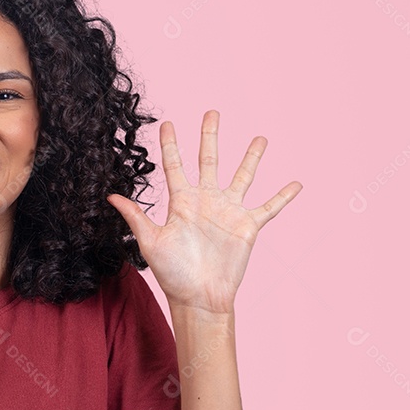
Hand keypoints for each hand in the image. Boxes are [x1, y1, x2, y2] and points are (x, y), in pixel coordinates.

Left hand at [106, 110, 301, 315]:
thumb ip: (136, 216)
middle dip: (210, 136)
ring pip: (243, 176)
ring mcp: (228, 212)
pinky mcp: (247, 226)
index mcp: (181, 202)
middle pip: (208, 160)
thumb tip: (111, 195)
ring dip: (251, 157)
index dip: (171, 145)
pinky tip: (297, 183)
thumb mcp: (150, 242)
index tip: (167, 123)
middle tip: (212, 112)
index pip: (174, 166)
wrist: (199, 298)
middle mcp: (205, 201)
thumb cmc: (172, 273)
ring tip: (261, 138)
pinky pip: (269, 208)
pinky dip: (283, 196)